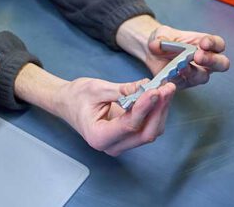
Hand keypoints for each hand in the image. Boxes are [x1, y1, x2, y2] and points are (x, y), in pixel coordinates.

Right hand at [56, 77, 175, 155]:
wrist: (67, 102)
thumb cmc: (76, 97)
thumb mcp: (96, 89)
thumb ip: (123, 90)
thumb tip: (146, 86)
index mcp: (99, 136)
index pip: (129, 125)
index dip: (145, 108)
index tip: (155, 90)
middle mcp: (112, 146)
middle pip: (145, 133)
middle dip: (158, 110)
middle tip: (166, 88)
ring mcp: (122, 143)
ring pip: (150, 131)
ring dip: (160, 110)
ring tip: (165, 89)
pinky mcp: (128, 136)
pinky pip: (147, 127)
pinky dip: (156, 111)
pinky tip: (159, 97)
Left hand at [145, 25, 229, 87]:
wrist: (152, 52)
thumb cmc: (164, 40)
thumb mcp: (161, 33)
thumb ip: (160, 36)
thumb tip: (157, 44)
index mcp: (205, 45)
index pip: (218, 44)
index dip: (214, 44)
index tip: (204, 43)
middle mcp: (206, 61)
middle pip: (221, 64)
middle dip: (211, 60)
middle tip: (198, 56)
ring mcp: (197, 73)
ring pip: (203, 77)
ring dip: (192, 72)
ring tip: (181, 66)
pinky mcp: (185, 83)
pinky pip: (184, 84)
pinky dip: (178, 79)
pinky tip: (172, 74)